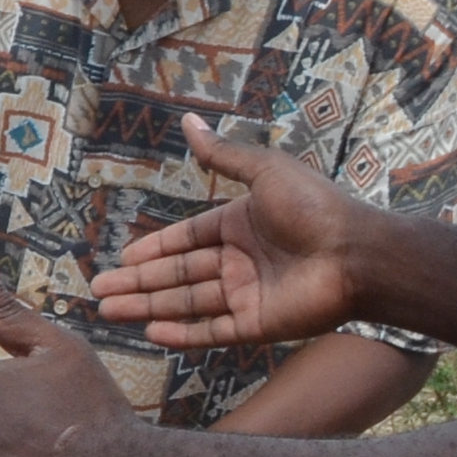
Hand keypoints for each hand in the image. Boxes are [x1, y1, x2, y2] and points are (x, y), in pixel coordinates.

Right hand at [94, 119, 369, 348]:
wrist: (357, 253)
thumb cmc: (314, 207)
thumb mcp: (265, 170)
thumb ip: (224, 155)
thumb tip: (189, 121)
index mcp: (240, 226)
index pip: (187, 239)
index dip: (154, 248)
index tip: (122, 257)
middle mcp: (240, 261)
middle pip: (178, 274)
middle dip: (137, 283)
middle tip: (99, 292)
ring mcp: (247, 295)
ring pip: (187, 303)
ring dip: (147, 308)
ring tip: (108, 312)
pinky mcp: (257, 325)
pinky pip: (212, 331)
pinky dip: (182, 335)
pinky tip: (150, 334)